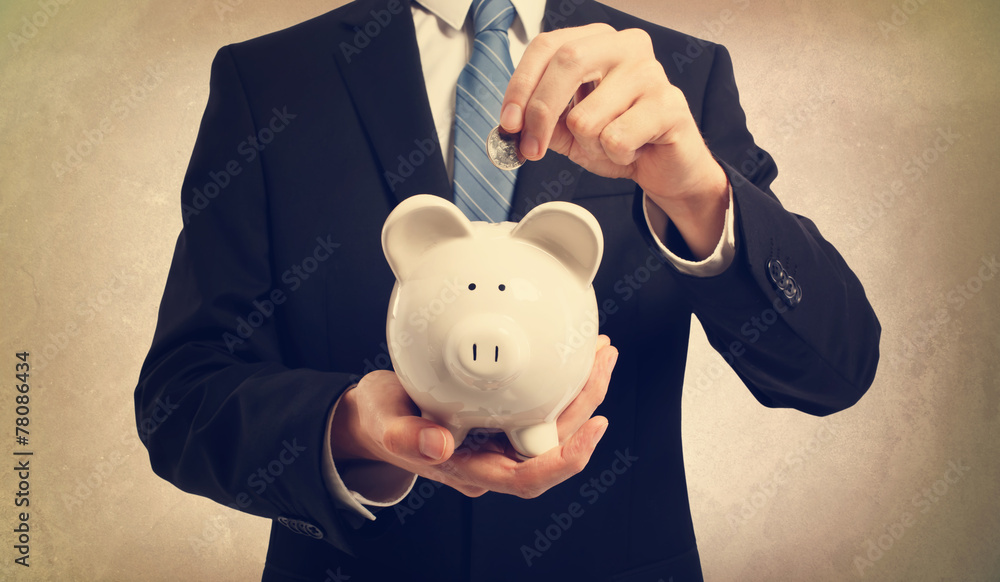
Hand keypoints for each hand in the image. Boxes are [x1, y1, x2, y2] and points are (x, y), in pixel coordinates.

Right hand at [329, 336, 618, 497]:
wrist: (375, 412)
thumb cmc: (380, 421)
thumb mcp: (385, 425)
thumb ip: (407, 437)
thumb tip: (439, 445)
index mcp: (473, 469)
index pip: (530, 477)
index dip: (568, 458)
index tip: (595, 425)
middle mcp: (495, 457)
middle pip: (555, 444)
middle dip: (586, 404)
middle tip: (602, 359)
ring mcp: (500, 436)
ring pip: (554, 423)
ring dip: (581, 389)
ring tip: (599, 351)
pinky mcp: (501, 414)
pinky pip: (541, 403)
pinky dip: (561, 380)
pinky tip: (571, 354)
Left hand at [500, 24, 729, 257]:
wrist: (665, 166)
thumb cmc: (620, 139)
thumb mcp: (568, 129)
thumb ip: (540, 120)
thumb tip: (511, 125)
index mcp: (597, 41)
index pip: (546, 46)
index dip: (521, 85)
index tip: (508, 122)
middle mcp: (626, 45)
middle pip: (566, 64)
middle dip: (540, 113)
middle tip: (532, 148)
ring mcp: (650, 71)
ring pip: (587, 115)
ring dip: (588, 145)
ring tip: (610, 145)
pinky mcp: (669, 104)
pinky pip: (616, 138)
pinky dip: (615, 156)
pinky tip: (632, 149)